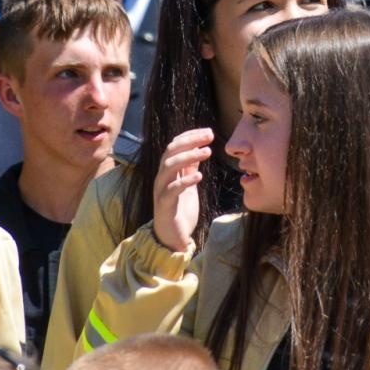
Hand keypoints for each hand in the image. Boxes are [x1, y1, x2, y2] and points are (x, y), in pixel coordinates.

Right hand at [153, 129, 212, 251]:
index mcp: (168, 171)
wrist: (172, 237)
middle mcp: (162, 177)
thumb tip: (200, 149)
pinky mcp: (164, 205)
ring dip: (188, 156)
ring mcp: (161, 190)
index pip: (175, 145)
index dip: (190, 136)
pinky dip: (185, 181)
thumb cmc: (180, 210)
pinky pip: (171, 190)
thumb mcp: (188, 185)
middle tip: (209, 136)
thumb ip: (190, 168)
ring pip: (168, 166)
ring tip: (207, 152)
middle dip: (190, 141)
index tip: (208, 131)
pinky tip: (199, 176)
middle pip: (171, 151)